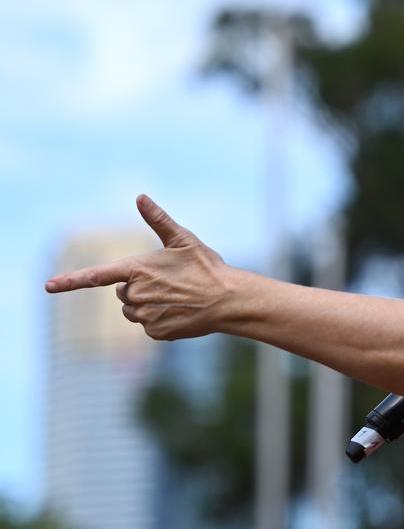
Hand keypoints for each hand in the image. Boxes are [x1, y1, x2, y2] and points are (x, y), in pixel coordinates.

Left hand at [45, 195, 233, 340]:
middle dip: (137, 288)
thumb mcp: (183, 240)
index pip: (96, 276)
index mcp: (138, 269)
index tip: (48, 286)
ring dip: (146, 306)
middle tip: (168, 283)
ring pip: (132, 311)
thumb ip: (158, 220)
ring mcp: (146, 315)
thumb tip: (140, 196)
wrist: (230, 300)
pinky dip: (160, 321)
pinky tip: (180, 313)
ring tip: (175, 298)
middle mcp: (137, 294)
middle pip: (122, 293)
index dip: (70, 281)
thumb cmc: (207, 267)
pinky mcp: (156, 332)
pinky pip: (147, 327)